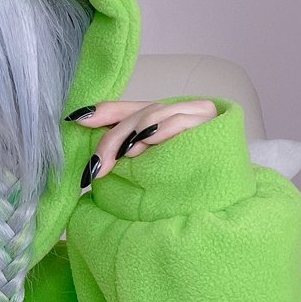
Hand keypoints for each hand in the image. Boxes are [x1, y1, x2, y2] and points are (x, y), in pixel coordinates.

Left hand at [66, 100, 217, 186]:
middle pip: (139, 114)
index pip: (128, 107)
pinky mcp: (214, 126)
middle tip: (98, 164)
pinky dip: (160, 133)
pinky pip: (180, 123)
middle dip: (114, 138)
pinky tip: (145, 145)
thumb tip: (85, 133)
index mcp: (166, 113)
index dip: (103, 112)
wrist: (224, 194)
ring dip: (135, 135)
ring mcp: (200, 114)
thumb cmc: (183, 178)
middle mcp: (183, 108)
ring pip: (156, 116)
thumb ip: (122, 145)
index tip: (76, 119)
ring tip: (125, 156)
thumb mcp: (147, 161)